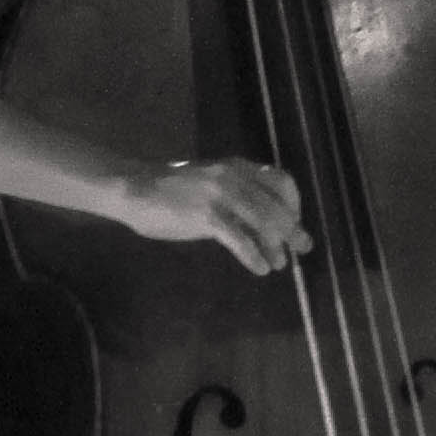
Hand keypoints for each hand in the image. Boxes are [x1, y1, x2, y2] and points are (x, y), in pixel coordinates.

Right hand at [114, 155, 307, 271]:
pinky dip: (254, 256)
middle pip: (277, 206)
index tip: (295, 223)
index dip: (294, 204)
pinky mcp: (206, 216)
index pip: (282, 181)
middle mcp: (233, 177)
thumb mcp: (210, 182)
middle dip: (293, 230)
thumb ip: (237, 195)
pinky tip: (258, 268)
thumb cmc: (171, 191)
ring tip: (280, 265)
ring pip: (263, 223)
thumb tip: (264, 224)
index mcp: (236, 167)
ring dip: (276, 246)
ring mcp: (220, 195)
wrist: (133, 189)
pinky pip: (240, 240)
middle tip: (303, 248)